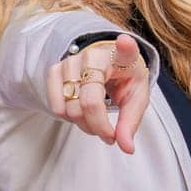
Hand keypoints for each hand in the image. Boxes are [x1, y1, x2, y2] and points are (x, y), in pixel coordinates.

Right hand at [45, 33, 149, 153]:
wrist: (105, 63)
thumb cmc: (123, 79)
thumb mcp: (136, 98)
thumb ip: (130, 122)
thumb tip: (126, 148)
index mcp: (121, 58)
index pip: (124, 50)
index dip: (125, 47)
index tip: (125, 42)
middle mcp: (92, 56)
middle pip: (89, 103)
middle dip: (98, 127)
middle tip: (109, 134)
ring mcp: (70, 62)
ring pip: (69, 108)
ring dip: (83, 125)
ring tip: (95, 122)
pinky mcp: (54, 70)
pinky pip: (56, 106)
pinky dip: (67, 118)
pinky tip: (79, 113)